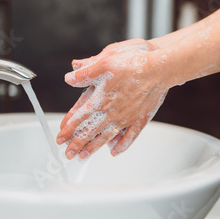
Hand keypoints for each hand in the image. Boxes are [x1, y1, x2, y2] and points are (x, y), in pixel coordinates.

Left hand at [56, 39, 169, 159]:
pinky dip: (121, 145)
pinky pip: (129, 137)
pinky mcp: (140, 119)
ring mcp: (126, 118)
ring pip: (106, 137)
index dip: (68, 129)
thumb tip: (70, 77)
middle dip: (77, 144)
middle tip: (67, 154)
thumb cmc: (133, 63)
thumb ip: (85, 72)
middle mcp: (112, 112)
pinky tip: (114, 151)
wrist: (159, 69)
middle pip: (90, 132)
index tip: (60, 137)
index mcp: (100, 99)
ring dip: (93, 148)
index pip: (79, 118)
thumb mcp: (103, 62)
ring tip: (84, 156)